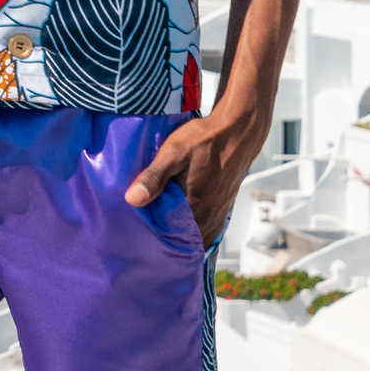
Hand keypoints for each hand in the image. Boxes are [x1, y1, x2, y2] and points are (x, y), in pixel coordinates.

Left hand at [126, 112, 263, 241]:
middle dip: (164, 236)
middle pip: (182, 238)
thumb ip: (154, 177)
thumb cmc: (205, 141)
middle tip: (145, 226)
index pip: (168, 235)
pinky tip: (181, 215)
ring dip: (179, 232)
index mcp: (194, 208)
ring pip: (195, 234)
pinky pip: (206, 227)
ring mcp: (218, 214)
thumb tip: (132, 200)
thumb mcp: (173, 153)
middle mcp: (208, 217)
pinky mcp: (223, 208)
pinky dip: (193, 226)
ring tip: (160, 221)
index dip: (151, 234)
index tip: (136, 229)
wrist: (237, 132)